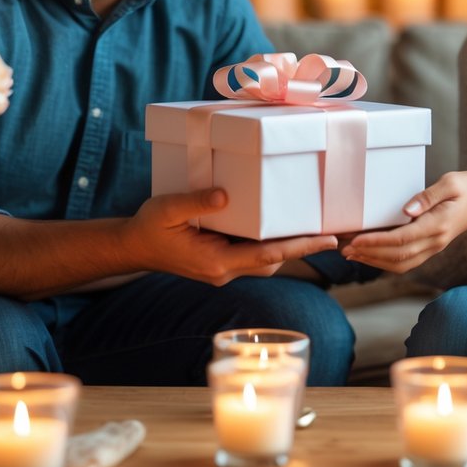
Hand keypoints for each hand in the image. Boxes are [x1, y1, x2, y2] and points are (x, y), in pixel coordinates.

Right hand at [125, 188, 338, 285]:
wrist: (133, 247)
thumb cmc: (149, 227)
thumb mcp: (168, 209)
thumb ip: (197, 202)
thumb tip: (226, 196)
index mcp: (215, 262)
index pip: (267, 256)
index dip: (299, 247)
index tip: (327, 240)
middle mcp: (224, 270)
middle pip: (273, 262)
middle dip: (302, 247)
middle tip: (333, 232)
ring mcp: (223, 268)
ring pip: (265, 261)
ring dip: (287, 246)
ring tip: (314, 227)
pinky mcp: (221, 262)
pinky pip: (252, 255)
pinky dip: (269, 243)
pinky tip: (279, 226)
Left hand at [340, 171, 466, 272]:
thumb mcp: (452, 183)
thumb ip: (428, 195)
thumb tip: (406, 210)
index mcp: (439, 224)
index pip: (402, 238)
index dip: (376, 241)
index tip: (355, 240)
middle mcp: (435, 241)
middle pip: (397, 255)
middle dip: (368, 254)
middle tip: (343, 248)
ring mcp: (433, 248)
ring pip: (400, 263)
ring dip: (373, 261)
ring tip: (349, 254)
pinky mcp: (429, 248)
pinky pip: (405, 262)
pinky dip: (384, 261)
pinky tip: (368, 255)